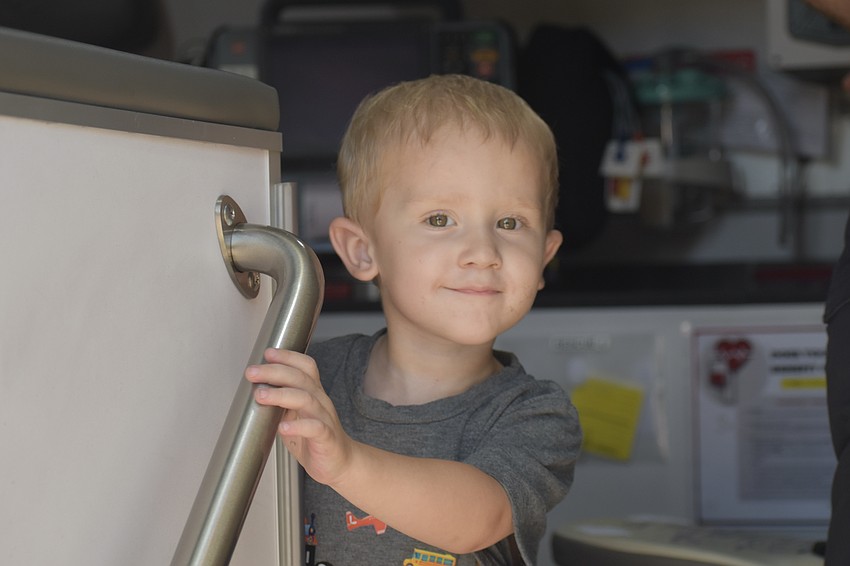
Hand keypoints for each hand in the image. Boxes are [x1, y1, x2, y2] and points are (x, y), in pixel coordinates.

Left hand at [245, 348, 353, 485]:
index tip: (268, 353)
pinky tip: (282, 427)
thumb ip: (281, 403)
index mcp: (313, 394)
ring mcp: (325, 419)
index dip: (288, 357)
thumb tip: (255, 392)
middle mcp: (320, 402)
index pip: (305, 367)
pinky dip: (298, 426)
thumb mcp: (296, 416)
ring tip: (261, 395)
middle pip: (301, 379)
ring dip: (281, 395)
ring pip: (306, 399)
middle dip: (275, 372)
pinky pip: (315, 428)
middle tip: (253, 372)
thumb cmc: (315, 439)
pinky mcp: (327, 438)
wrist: (341, 463)